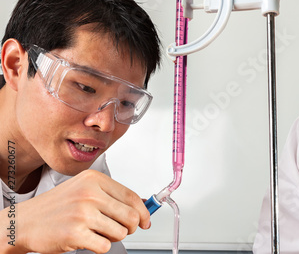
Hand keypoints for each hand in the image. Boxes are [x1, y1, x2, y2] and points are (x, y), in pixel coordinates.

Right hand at [10, 169, 149, 252]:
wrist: (24, 221)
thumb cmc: (57, 207)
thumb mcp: (84, 190)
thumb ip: (112, 196)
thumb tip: (143, 207)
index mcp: (94, 179)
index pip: (131, 196)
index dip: (143, 211)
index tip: (145, 220)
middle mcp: (90, 193)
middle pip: (130, 216)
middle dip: (130, 227)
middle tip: (121, 230)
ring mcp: (83, 213)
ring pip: (120, 232)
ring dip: (113, 237)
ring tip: (97, 233)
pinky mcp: (76, 233)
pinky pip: (106, 246)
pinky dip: (101, 247)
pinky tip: (88, 240)